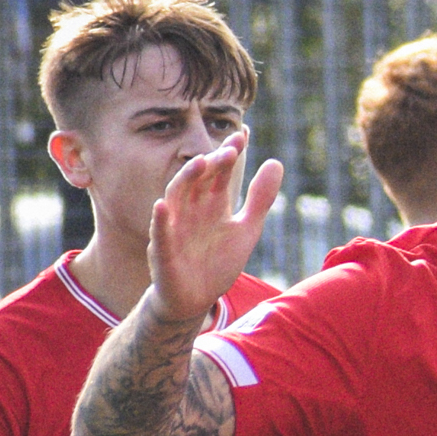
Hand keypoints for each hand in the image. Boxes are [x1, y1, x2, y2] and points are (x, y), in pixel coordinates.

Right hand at [146, 131, 282, 325]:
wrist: (196, 300)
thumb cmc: (217, 262)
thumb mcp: (247, 229)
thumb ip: (260, 198)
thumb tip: (276, 162)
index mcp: (211, 204)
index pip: (219, 171)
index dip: (229, 154)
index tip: (243, 135)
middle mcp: (191, 210)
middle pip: (198, 179)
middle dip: (212, 163)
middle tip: (230, 150)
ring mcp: (175, 229)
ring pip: (176, 197)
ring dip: (186, 179)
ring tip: (200, 162)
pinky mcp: (163, 252)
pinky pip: (160, 233)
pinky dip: (161, 220)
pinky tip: (162, 205)